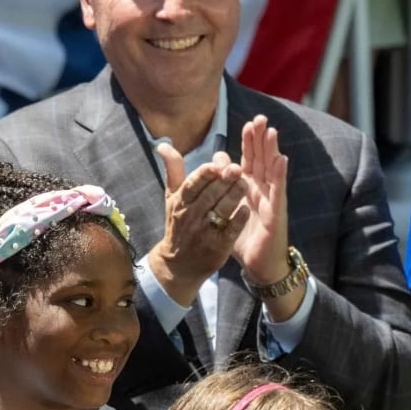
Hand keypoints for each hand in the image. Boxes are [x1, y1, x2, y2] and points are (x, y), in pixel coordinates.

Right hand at [148, 147, 247, 305]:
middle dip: (225, 180)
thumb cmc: (178, 225)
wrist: (178, 265)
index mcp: (180, 203)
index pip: (192, 184)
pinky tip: (246, 208)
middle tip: (238, 168)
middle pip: (210, 194)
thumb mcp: (172, 198)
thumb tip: (164, 144)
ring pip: (222, 209)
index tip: (217, 163)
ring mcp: (204, 232)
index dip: (205, 173)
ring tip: (246, 182)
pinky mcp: (218, 246)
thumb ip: (173, 170)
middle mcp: (190, 216)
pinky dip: (239, 217)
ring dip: (235, 194)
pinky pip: (231, 229)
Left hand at [233, 115, 292, 290]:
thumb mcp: (229, 206)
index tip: (248, 124)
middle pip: (262, 159)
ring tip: (272, 131)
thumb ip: (223, 182)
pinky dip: (280, 174)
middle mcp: (262, 189)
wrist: (258, 263)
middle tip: (260, 118)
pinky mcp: (277, 211)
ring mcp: (271, 199)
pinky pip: (278, 190)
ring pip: (272, 170)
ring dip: (272, 150)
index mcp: (250, 187)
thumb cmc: (244, 235)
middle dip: (262, 140)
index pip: (250, 160)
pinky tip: (282, 159)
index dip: (250, 143)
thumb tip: (218, 158)